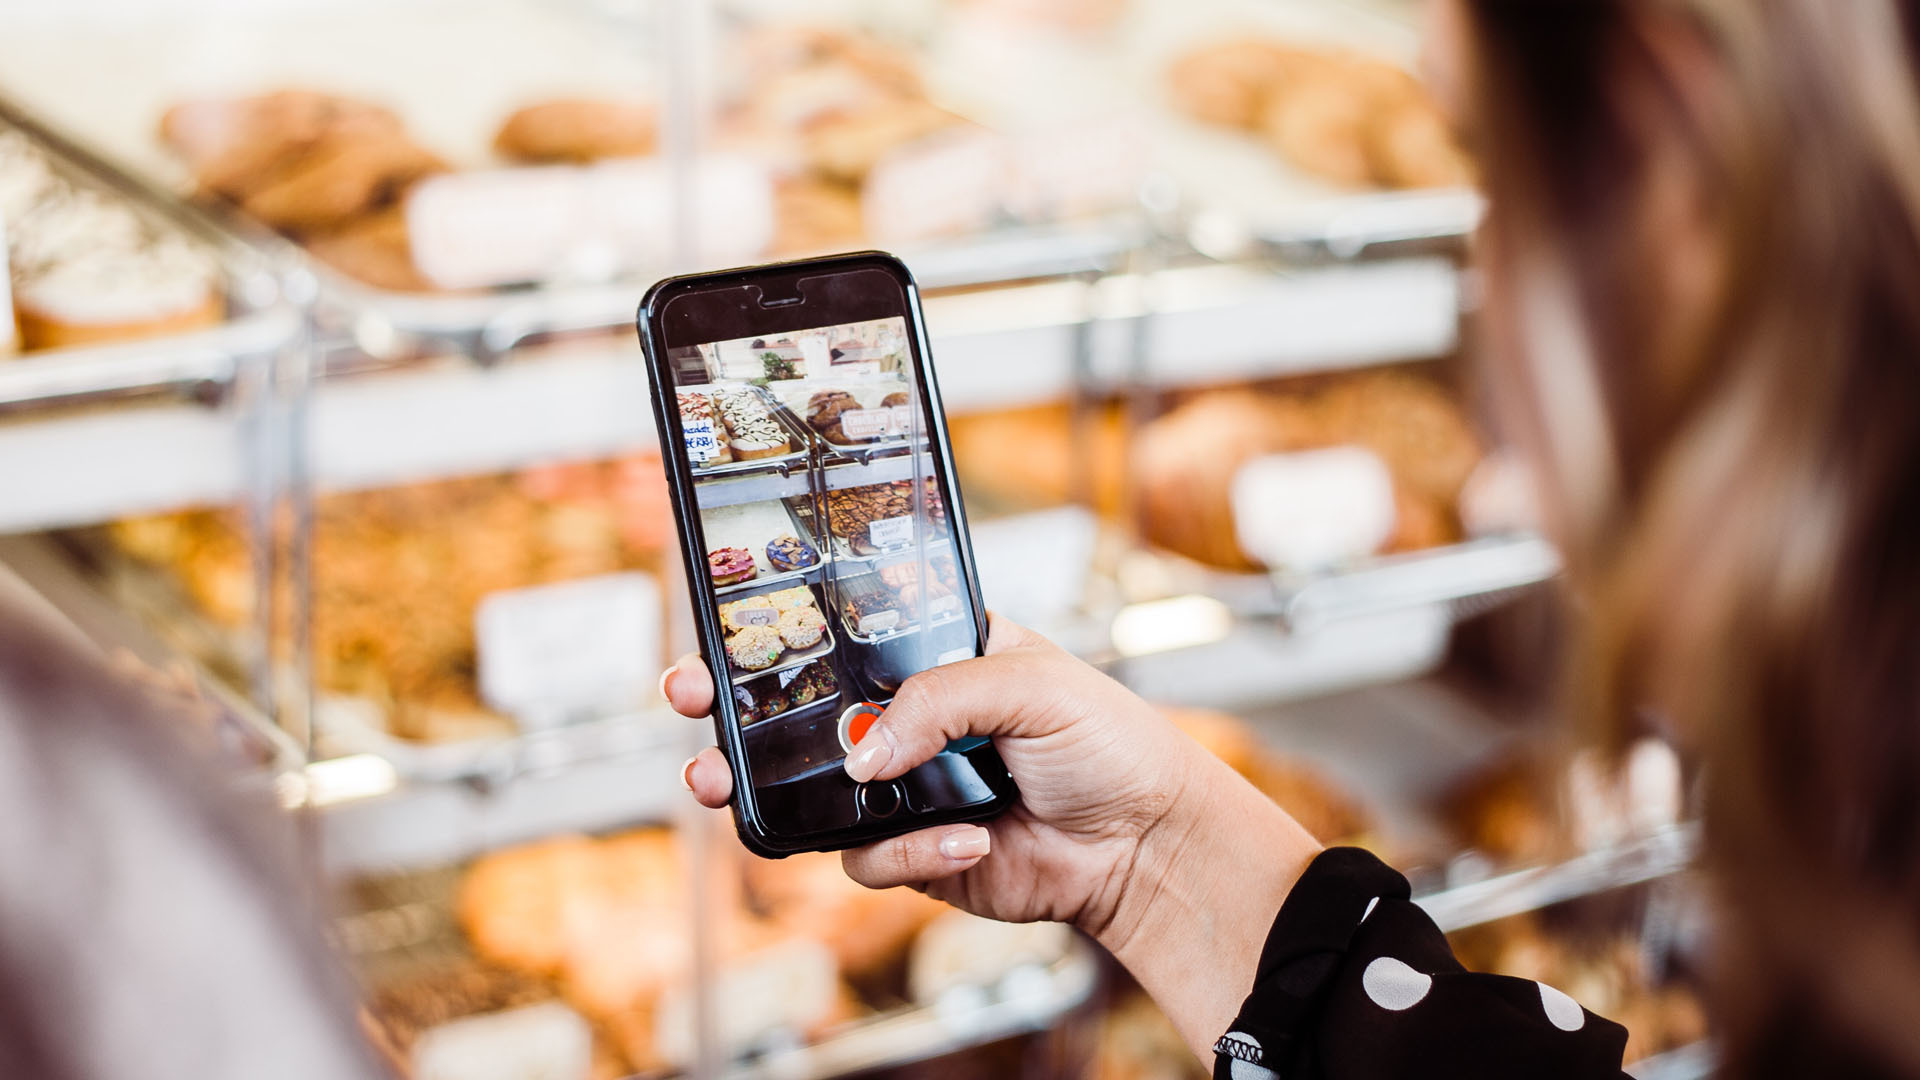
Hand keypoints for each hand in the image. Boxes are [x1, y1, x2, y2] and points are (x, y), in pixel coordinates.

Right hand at [663, 616, 1322, 1057]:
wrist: (1147, 844)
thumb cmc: (1108, 743)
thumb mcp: (1031, 683)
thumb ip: (937, 702)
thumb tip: (862, 757)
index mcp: (935, 658)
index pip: (844, 635)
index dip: (781, 630)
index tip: (726, 624)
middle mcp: (910, 722)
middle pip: (800, 715)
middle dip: (734, 711)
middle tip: (690, 701)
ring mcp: (906, 791)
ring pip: (810, 796)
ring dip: (772, 793)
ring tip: (726, 786)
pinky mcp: (915, 856)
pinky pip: (868, 860)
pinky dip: (911, 854)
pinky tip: (971, 843)